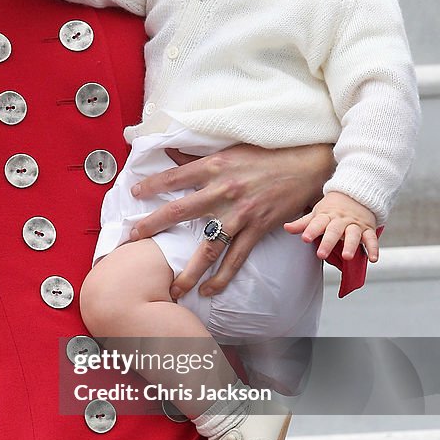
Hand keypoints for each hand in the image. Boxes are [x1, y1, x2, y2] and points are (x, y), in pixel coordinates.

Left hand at [128, 142, 333, 296]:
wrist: (307, 165)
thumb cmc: (267, 154)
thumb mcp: (230, 149)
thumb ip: (198, 157)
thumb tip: (169, 154)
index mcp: (214, 166)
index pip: (174, 177)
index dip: (152, 185)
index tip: (134, 194)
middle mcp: (223, 190)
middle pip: (180, 211)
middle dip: (153, 226)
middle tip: (132, 240)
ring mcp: (240, 213)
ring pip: (208, 247)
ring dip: (189, 270)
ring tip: (173, 288)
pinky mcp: (257, 228)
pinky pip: (236, 258)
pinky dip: (223, 277)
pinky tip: (209, 291)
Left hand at [284, 190, 378, 261]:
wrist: (357, 193)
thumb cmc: (333, 207)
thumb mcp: (318, 213)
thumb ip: (303, 223)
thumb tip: (286, 227)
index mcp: (327, 216)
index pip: (318, 223)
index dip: (311, 230)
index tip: (305, 238)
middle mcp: (341, 220)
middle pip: (334, 231)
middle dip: (328, 242)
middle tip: (321, 254)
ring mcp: (355, 225)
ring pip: (353, 234)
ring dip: (350, 245)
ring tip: (346, 256)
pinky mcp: (368, 229)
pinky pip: (371, 239)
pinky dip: (373, 248)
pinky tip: (373, 259)